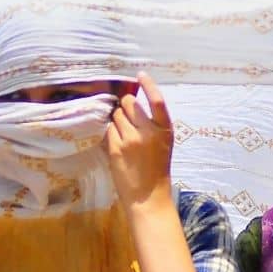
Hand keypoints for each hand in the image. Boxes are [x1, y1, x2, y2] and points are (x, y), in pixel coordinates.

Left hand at [104, 71, 173, 208]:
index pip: (157, 100)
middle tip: (127, 119)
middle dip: (126, 106)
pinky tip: (117, 145)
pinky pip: (109, 130)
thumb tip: (133, 105)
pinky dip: (111, 134)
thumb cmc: (156, 169)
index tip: (140, 75)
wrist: (148, 196)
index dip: (149, 85)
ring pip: (117, 116)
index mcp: (164, 129)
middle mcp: (148, 132)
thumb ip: (152, 125)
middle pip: (130, 103)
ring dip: (117, 121)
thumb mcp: (162, 143)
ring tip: (123, 136)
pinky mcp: (116, 148)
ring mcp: (131, 139)